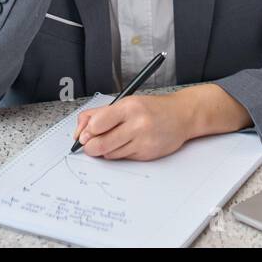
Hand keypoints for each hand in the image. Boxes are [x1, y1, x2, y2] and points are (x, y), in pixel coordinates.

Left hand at [73, 94, 192, 160]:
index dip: (86, 133)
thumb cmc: (151, 108)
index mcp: (128, 107)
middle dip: (91, 147)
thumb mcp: (125, 103)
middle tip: (91, 144)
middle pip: (100, 144)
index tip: (85, 135)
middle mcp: (137, 124)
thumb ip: (98, 114)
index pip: (96, 125)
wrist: (181, 116)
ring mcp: (143, 141)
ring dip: (107, 150)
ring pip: (110, 154)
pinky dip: (121, 153)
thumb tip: (79, 132)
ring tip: (116, 139)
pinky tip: (130, 143)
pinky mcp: (148, 154)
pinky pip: (123, 158)